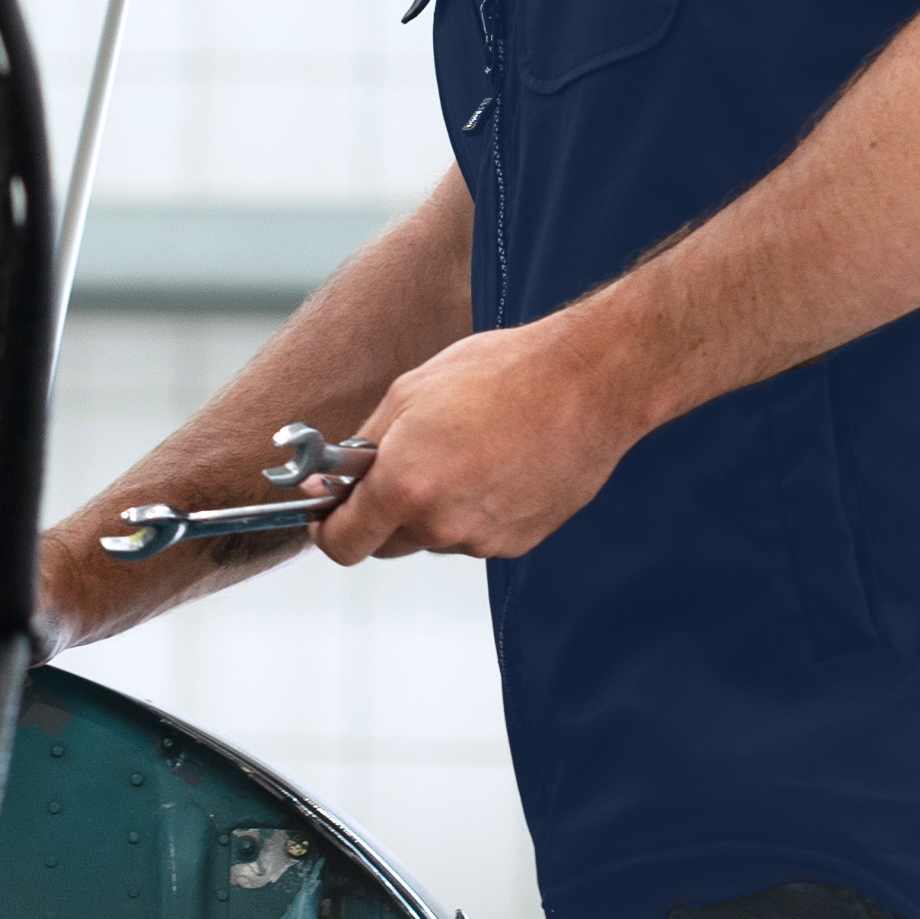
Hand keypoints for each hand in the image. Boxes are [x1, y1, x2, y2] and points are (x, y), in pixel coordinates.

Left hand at [327, 313, 637, 561]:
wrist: (590, 381)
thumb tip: (331, 482)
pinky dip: (474, 511)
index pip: (341, 543)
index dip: (329, 527)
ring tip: (464, 452)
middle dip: (381, 514)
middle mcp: (442, 525)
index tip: (330, 510)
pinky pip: (476, 536)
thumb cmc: (501, 373)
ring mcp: (484, 539)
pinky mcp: (520, 541)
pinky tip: (496, 466)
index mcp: (404, 487)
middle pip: (386, 544)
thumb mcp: (408, 394)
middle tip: (400, 465)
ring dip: (433, 509)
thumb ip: (362, 448)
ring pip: (434, 538)